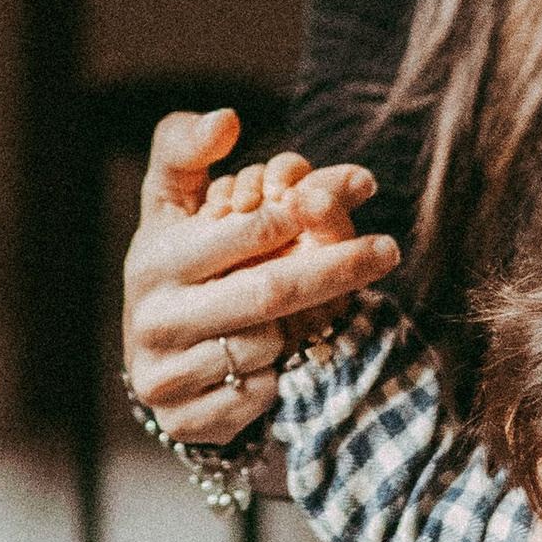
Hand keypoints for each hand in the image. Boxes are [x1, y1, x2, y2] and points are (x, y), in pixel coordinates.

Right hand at [119, 108, 398, 448]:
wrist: (152, 353)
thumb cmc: (179, 260)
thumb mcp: (171, 200)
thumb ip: (187, 147)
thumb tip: (228, 120)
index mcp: (153, 260)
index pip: (248, 233)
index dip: (304, 215)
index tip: (360, 192)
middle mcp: (154, 320)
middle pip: (269, 294)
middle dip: (337, 268)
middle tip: (388, 250)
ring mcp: (166, 375)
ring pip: (269, 346)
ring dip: (305, 325)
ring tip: (316, 309)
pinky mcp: (187, 421)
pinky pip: (262, 395)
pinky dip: (285, 372)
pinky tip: (288, 353)